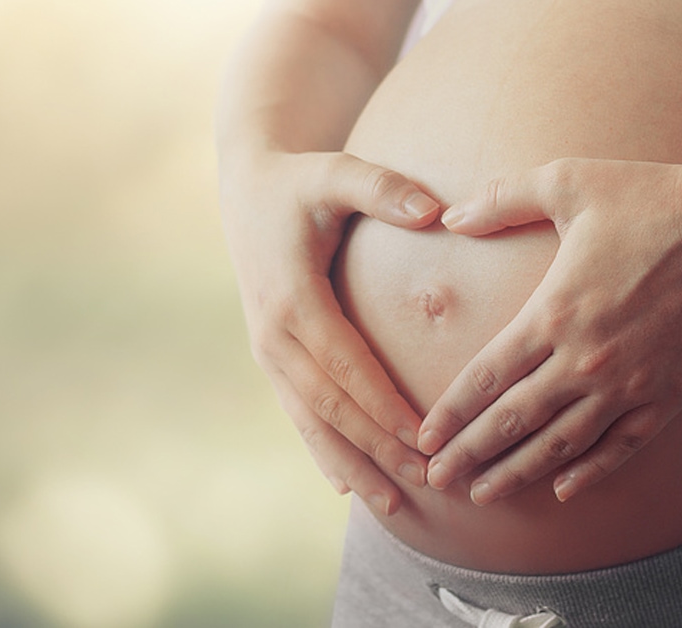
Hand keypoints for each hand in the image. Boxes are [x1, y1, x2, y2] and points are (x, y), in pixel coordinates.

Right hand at [219, 150, 439, 515]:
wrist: (247, 190)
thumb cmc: (299, 182)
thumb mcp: (335, 173)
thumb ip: (382, 188)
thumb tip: (434, 211)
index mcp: (291, 298)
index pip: (345, 366)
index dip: (382, 406)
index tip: (422, 439)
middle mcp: (273, 335)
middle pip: (330, 406)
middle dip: (375, 448)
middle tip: (423, 483)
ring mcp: (268, 351)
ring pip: (311, 422)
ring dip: (350, 464)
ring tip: (390, 505)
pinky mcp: (271, 357)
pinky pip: (298, 413)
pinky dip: (322, 449)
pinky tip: (345, 483)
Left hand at [417, 157, 681, 504]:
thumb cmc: (654, 200)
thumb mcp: (570, 182)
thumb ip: (504, 198)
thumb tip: (450, 215)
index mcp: (553, 312)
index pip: (485, 378)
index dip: (450, 414)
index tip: (424, 439)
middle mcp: (585, 359)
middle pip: (513, 420)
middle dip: (470, 454)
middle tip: (437, 481)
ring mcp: (628, 384)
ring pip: (560, 444)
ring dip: (518, 472)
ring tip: (484, 496)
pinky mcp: (668, 397)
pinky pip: (620, 447)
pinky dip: (590, 472)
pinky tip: (563, 489)